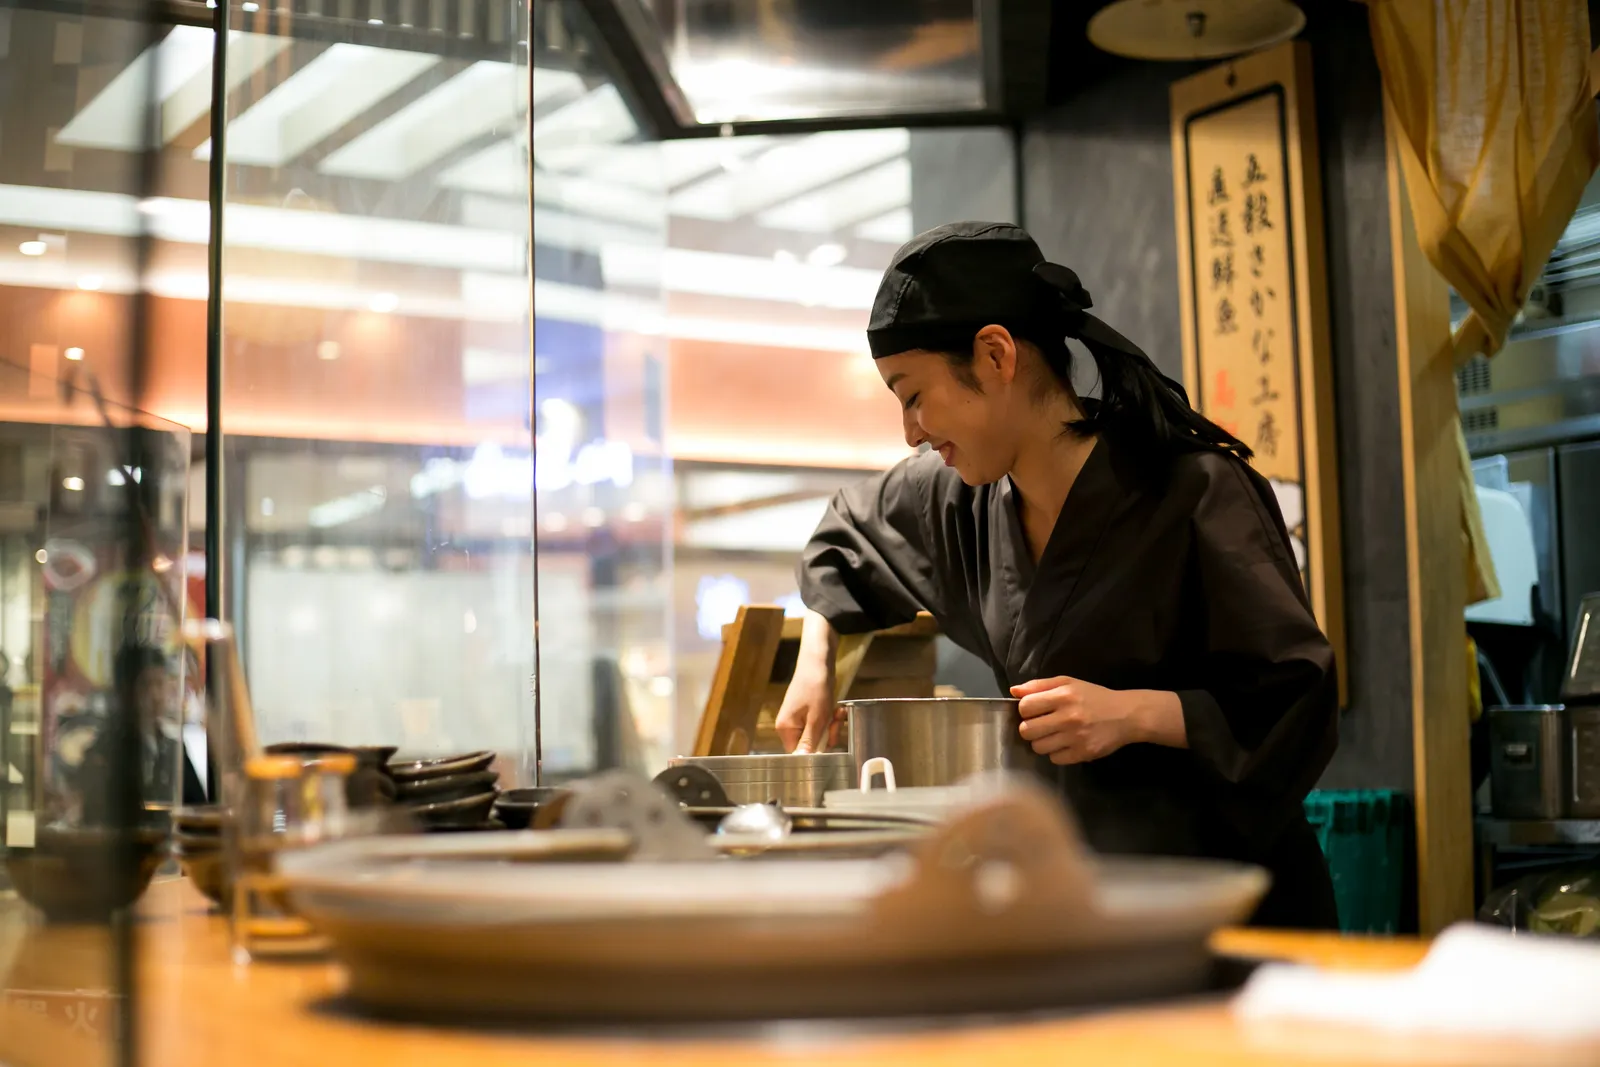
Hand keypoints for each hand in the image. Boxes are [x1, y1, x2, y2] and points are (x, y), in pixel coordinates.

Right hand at [775, 665, 837, 753]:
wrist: (818, 662)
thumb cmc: (816, 688)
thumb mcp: (816, 718)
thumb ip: (809, 741)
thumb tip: (801, 761)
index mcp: (785, 729)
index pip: (799, 753)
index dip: (816, 751)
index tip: (828, 739)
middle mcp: (788, 726)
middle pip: (810, 744)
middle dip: (827, 734)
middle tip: (835, 721)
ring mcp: (797, 718)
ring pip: (818, 734)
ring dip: (831, 725)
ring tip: (837, 711)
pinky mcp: (806, 712)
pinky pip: (819, 723)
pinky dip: (829, 717)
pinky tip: (836, 708)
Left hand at [1010, 675, 1141, 764]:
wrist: (1126, 715)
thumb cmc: (1093, 697)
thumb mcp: (1068, 683)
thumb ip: (1039, 685)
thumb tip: (1013, 691)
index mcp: (1063, 696)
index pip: (1025, 707)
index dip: (1026, 710)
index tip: (1035, 711)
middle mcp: (1068, 717)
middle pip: (1027, 730)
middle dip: (1030, 728)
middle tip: (1041, 726)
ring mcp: (1075, 737)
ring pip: (1038, 747)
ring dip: (1042, 742)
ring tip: (1054, 735)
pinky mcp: (1083, 754)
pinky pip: (1055, 759)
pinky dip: (1057, 753)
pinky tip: (1066, 744)